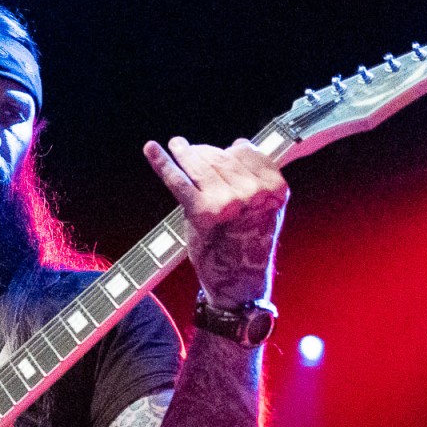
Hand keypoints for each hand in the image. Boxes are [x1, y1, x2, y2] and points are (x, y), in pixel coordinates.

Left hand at [143, 136, 288, 306]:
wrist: (238, 281)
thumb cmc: (248, 243)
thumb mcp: (266, 207)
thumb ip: (257, 177)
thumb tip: (238, 145)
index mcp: (274, 188)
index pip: (246, 152)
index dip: (231, 150)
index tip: (223, 151)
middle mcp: (253, 193)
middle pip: (222, 156)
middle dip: (206, 153)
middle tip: (192, 152)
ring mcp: (227, 201)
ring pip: (202, 163)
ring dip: (186, 152)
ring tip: (178, 145)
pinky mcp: (202, 211)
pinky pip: (179, 181)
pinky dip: (163, 164)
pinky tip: (151, 150)